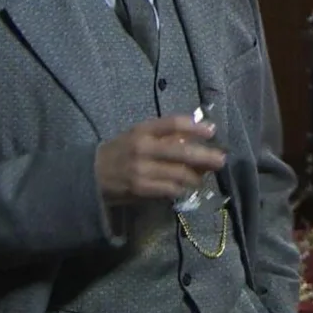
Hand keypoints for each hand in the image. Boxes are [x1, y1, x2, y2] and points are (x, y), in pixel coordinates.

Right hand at [94, 115, 225, 204]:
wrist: (91, 174)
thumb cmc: (120, 151)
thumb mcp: (137, 135)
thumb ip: (163, 135)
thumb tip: (195, 137)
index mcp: (142, 130)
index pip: (173, 123)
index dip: (195, 126)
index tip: (212, 131)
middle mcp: (143, 148)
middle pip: (181, 151)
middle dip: (205, 156)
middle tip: (221, 160)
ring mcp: (142, 170)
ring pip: (179, 173)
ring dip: (196, 176)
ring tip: (203, 176)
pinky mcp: (141, 189)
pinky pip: (170, 189)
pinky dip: (182, 189)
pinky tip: (186, 188)